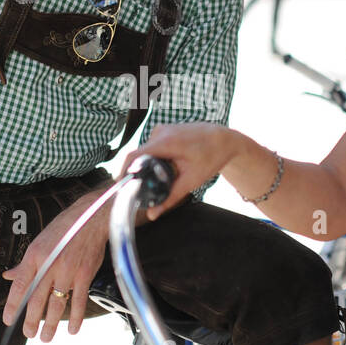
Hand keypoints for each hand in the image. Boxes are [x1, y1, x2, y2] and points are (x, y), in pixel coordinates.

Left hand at [1, 190, 108, 341]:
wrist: (90, 218)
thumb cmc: (64, 229)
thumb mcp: (39, 242)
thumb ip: (25, 263)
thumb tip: (9, 276)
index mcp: (35, 256)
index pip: (20, 286)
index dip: (13, 305)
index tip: (8, 320)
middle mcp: (49, 265)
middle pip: (37, 299)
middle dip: (31, 321)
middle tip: (28, 334)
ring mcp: (68, 271)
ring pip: (57, 304)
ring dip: (51, 324)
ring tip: (46, 337)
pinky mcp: (84, 274)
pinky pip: (78, 301)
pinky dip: (76, 317)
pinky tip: (72, 330)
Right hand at [121, 123, 236, 220]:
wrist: (223, 140)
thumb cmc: (210, 158)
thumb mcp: (191, 181)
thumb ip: (170, 198)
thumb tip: (152, 215)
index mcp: (166, 142)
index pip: (133, 156)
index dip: (123, 172)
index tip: (121, 187)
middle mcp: (160, 132)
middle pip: (138, 157)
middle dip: (140, 173)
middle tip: (147, 190)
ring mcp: (161, 129)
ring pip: (145, 153)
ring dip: (150, 166)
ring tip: (170, 174)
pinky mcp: (163, 130)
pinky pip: (151, 148)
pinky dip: (156, 159)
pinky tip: (171, 165)